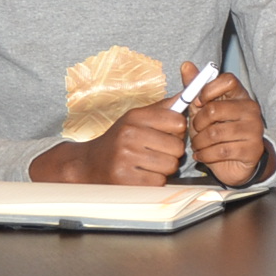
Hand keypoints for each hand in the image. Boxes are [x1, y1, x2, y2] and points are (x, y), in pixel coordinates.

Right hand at [30, 100, 187, 185]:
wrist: (88, 164)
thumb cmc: (118, 141)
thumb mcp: (135, 119)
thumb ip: (162, 109)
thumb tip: (188, 94)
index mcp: (134, 117)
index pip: (178, 121)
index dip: (178, 130)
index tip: (169, 133)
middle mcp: (128, 135)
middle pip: (178, 147)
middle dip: (172, 152)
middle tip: (158, 152)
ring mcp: (125, 158)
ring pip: (171, 166)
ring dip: (164, 168)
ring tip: (149, 164)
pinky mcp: (124, 180)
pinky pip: (159, 182)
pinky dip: (155, 181)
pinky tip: (142, 175)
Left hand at [181, 61, 269, 184]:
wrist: (238, 162)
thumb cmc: (218, 131)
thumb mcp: (204, 109)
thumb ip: (195, 88)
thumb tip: (185, 64)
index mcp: (240, 95)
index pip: (228, 80)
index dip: (208, 90)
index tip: (199, 102)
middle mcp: (250, 109)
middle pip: (215, 109)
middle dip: (198, 123)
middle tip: (196, 130)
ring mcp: (254, 129)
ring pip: (214, 133)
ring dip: (199, 142)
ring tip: (198, 145)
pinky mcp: (252, 149)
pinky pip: (220, 151)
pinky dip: (205, 155)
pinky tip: (203, 155)